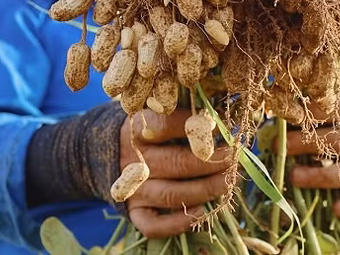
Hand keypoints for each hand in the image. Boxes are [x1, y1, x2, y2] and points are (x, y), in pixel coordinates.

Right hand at [120, 109, 232, 238]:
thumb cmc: (147, 131)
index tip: (221, 127)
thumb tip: (223, 118)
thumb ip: (185, 116)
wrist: (107, 153)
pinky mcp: (134, 211)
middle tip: (232, 158)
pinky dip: (179, 223)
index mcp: (138, 130)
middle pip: (177, 162)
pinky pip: (154, 225)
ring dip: (206, 190)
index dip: (198, 126)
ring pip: (172, 194)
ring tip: (228, 182)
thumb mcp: (157, 115)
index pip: (167, 125)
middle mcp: (134, 160)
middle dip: (212, 162)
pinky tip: (201, 212)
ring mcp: (134, 189)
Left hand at [285, 92, 339, 218]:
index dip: (316, 112)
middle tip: (280, 146)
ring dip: (321, 175)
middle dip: (308, 143)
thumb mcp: (327, 108)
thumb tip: (276, 114)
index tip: (290, 115)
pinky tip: (335, 209)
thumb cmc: (337, 119)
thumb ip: (307, 111)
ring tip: (294, 177)